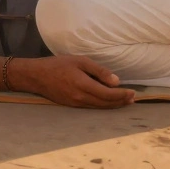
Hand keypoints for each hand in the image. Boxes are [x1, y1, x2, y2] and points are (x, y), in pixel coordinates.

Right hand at [10, 56, 134, 108]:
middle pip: (106, 103)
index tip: (132, 93)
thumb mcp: (79, 61)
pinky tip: (107, 102)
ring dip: (113, 105)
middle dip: (120, 102)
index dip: (122, 95)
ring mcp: (76, 104)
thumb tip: (116, 81)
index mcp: (84, 85)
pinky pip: (92, 107)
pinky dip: (103, 105)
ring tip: (124, 102)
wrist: (36, 76)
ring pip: (99, 107)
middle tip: (133, 99)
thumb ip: (98, 71)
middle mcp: (81, 98)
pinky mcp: (72, 105)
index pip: (108, 94)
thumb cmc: (58, 64)